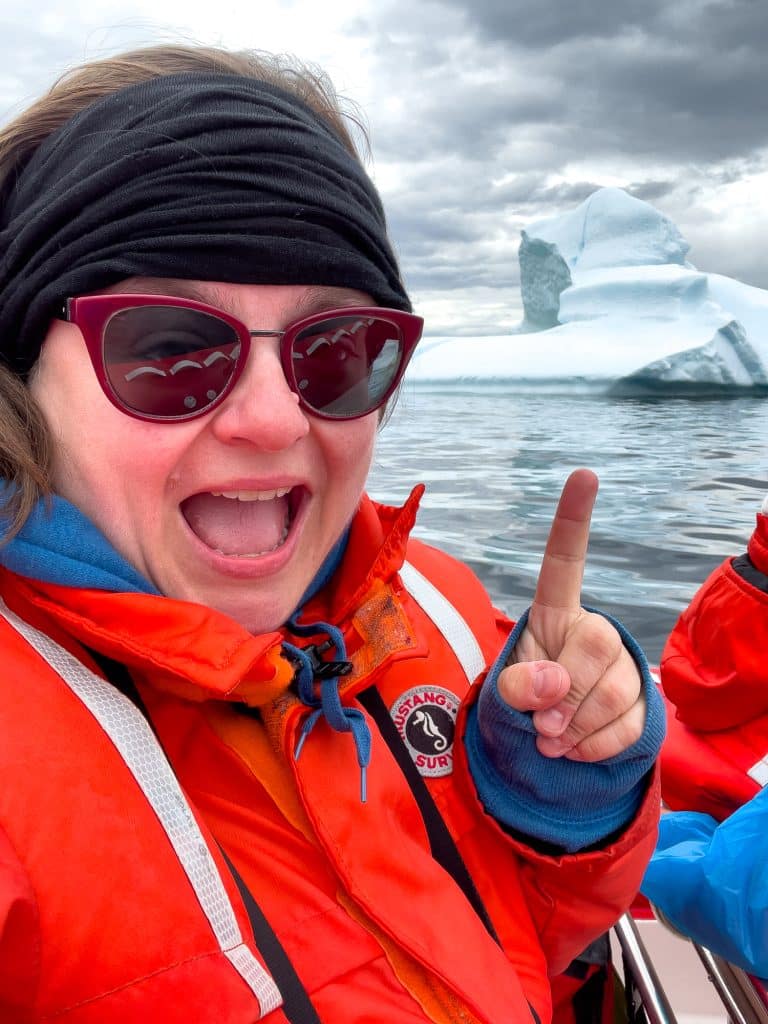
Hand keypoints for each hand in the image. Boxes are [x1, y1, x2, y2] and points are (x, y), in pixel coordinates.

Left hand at [498, 468, 645, 760]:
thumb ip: (516, 684)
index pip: (564, 562)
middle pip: (594, 646)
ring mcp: (624, 665)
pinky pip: (625, 727)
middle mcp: (594, 629)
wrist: (554, 742)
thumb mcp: (505, 691)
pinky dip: (592, 749)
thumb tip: (553, 687)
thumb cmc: (524, 701)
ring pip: (612, 693)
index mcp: (555, 612)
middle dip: (564, 693)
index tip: (583, 473)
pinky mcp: (644, 703)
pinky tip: (574, 749)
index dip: (573, 519)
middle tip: (541, 724)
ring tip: (551, 738)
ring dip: (573, 729)